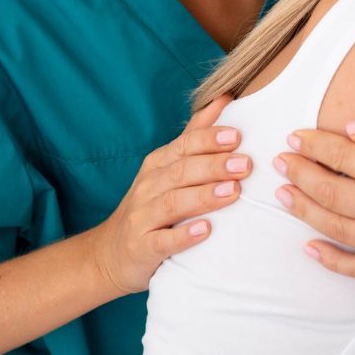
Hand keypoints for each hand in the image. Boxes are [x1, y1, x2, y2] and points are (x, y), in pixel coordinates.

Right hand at [86, 94, 248, 295]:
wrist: (110, 254)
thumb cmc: (149, 208)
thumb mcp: (167, 169)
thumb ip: (194, 136)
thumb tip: (224, 99)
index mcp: (157, 165)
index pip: (183, 146)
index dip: (208, 140)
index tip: (236, 136)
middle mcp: (148, 187)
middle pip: (182, 171)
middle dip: (214, 165)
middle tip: (245, 164)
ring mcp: (142, 217)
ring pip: (174, 202)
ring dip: (204, 196)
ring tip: (233, 191)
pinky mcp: (142, 247)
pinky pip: (163, 240)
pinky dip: (184, 235)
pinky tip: (206, 230)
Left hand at [275, 111, 354, 289]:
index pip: (344, 157)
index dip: (315, 146)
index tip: (295, 137)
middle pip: (333, 192)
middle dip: (301, 175)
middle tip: (279, 163)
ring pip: (339, 228)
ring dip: (306, 210)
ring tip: (283, 196)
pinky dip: (332, 260)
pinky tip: (309, 247)